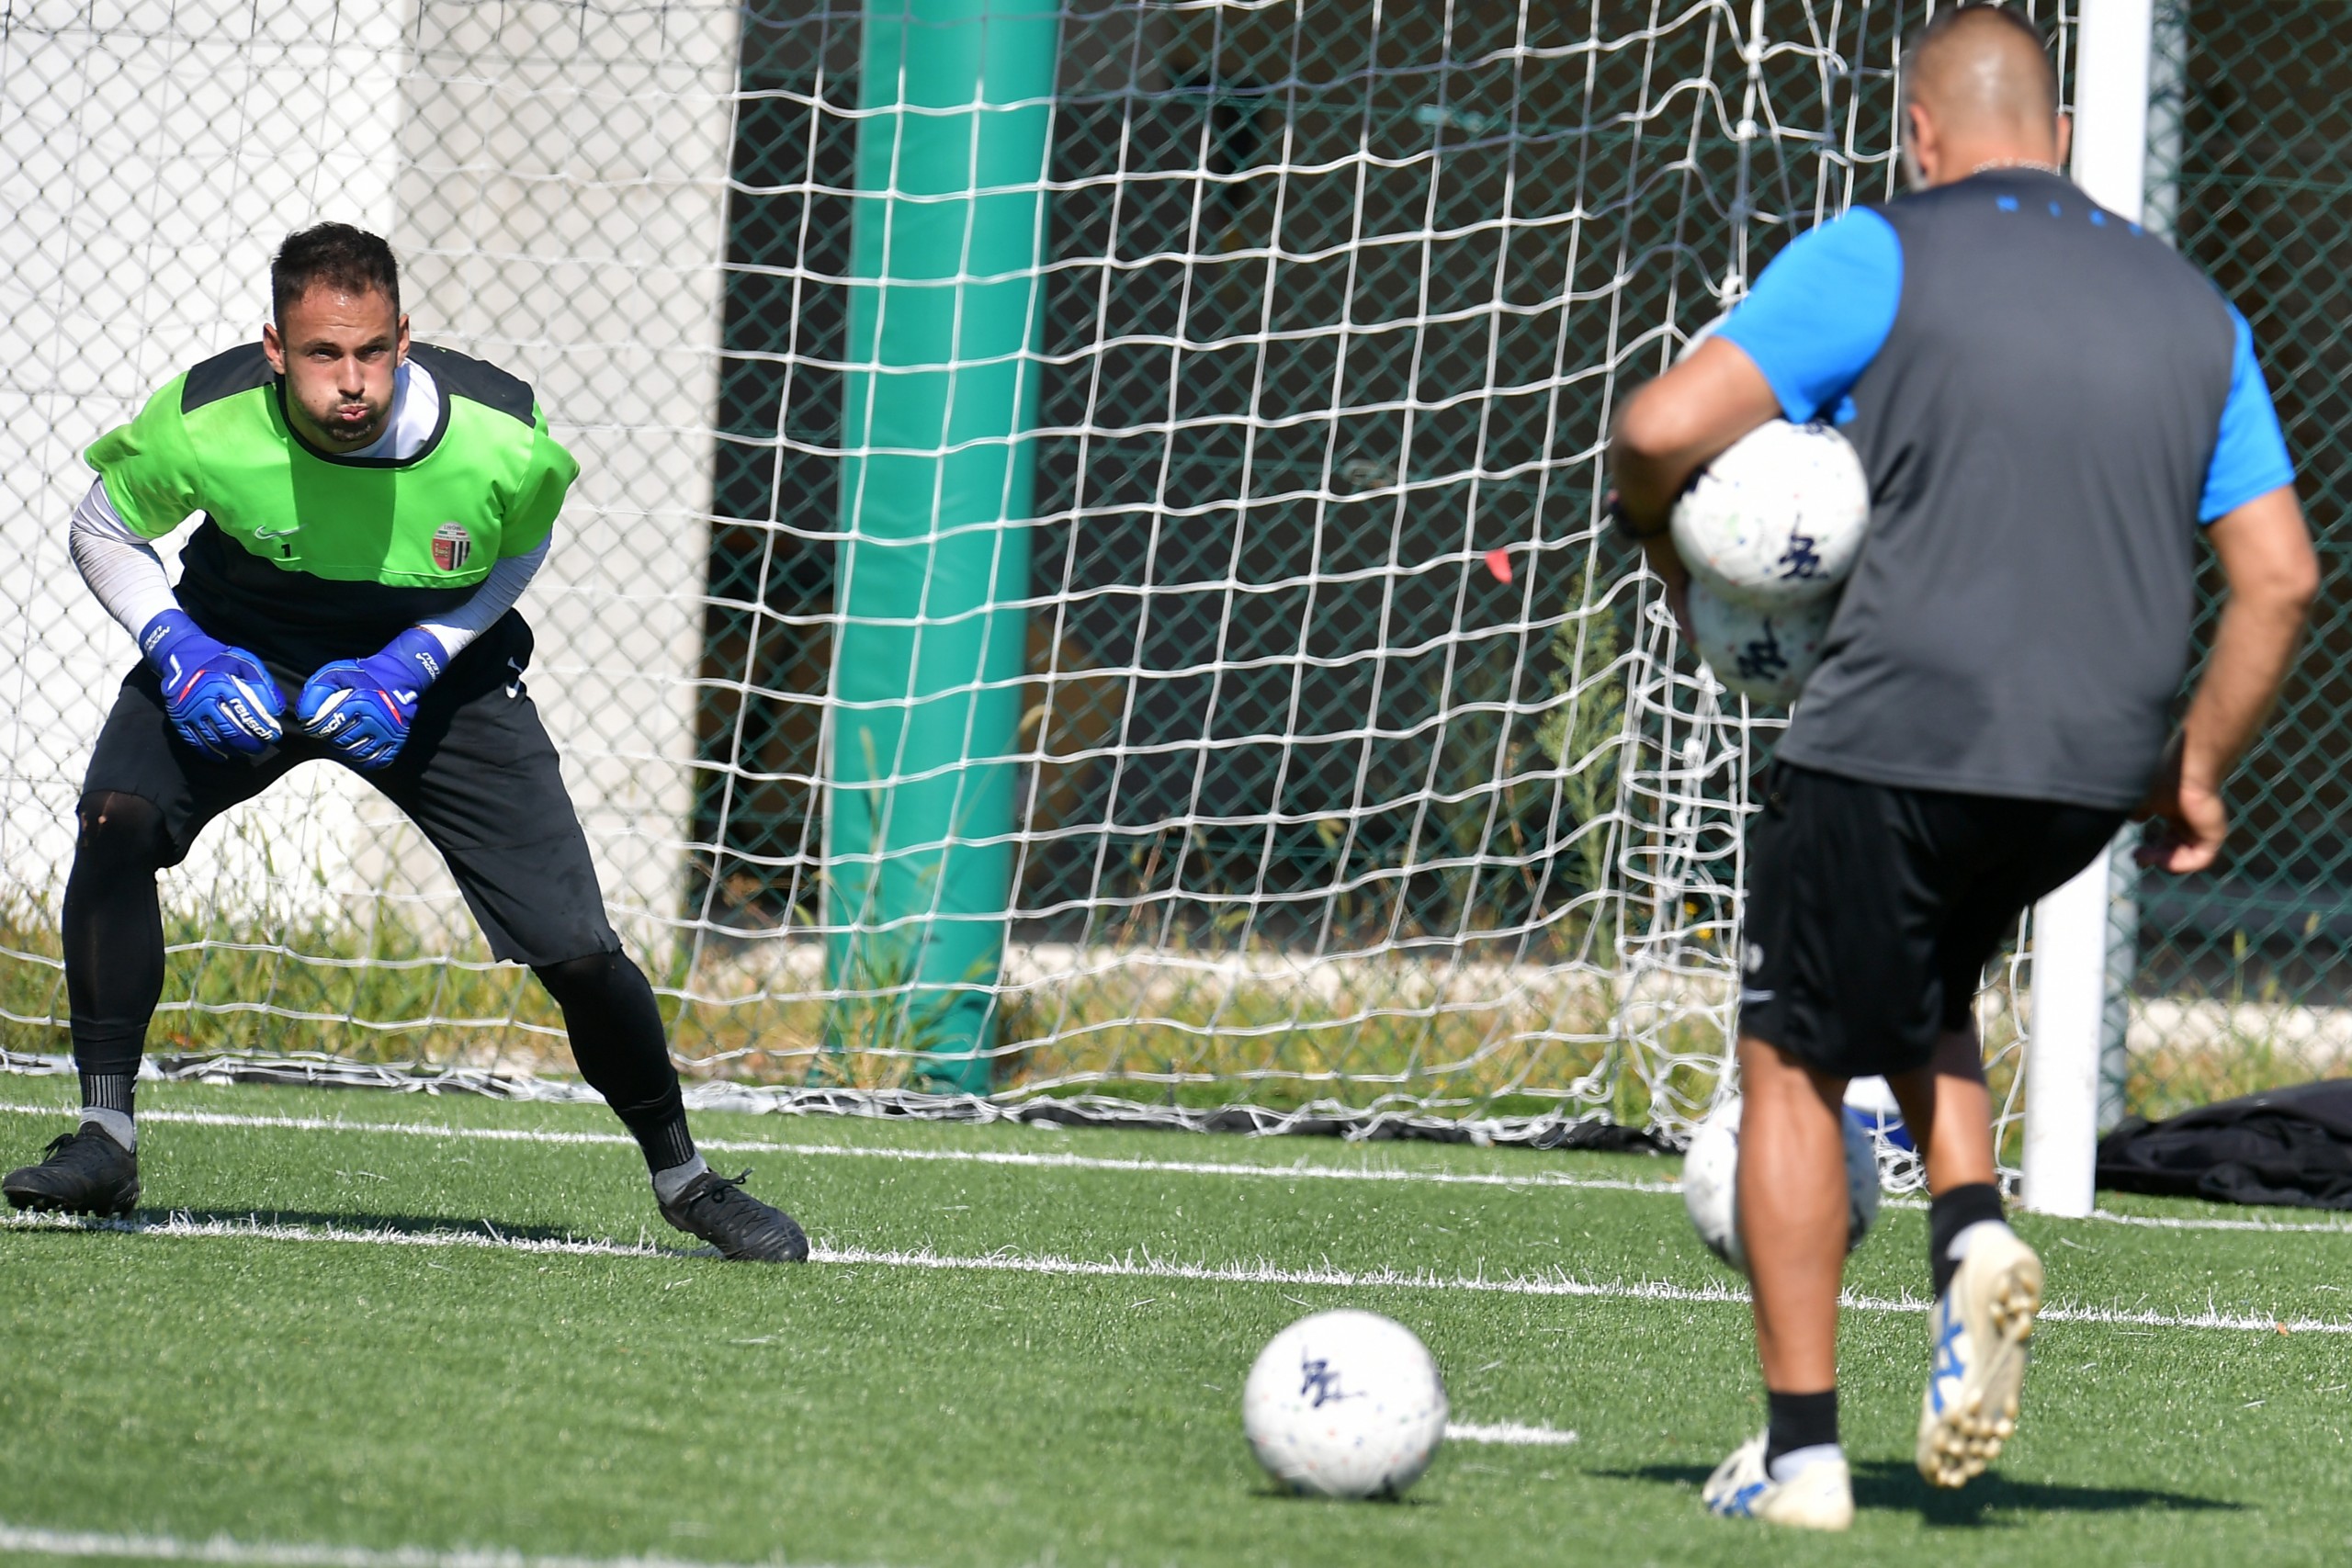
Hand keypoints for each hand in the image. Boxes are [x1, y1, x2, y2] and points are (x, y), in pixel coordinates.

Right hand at [138, 609, 284, 760]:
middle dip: (251, 744)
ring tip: (247, 751)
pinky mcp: (178, 719)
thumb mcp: (244, 662)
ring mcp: (189, 712)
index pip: (247, 714)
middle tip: (261, 747)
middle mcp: (204, 700)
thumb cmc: (219, 660)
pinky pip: (196, 743)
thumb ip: (263, 683)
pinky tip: (224, 755)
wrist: (181, 655)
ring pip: (215, 740)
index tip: (274, 735)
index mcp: (222, 685)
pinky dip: (211, 753)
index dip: (263, 729)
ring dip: (234, 750)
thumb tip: (276, 709)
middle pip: (232, 732)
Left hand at [295, 627, 446, 769]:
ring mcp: (387, 732)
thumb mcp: (334, 673)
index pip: (325, 727)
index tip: (315, 726)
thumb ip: (316, 692)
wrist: (398, 676)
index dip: (314, 729)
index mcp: (358, 702)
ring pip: (357, 753)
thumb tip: (305, 716)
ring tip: (346, 736)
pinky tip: (360, 747)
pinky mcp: (397, 741)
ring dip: (347, 748)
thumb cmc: (364, 675)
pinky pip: (377, 760)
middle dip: (332, 737)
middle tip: (334, 728)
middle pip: (341, 741)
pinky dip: (366, 759)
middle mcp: (374, 719)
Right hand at [2133, 737, 2226, 874]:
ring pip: (2187, 857)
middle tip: (2138, 856)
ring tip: (2146, 856)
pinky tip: (2160, 859)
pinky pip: (2200, 860)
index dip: (2152, 851)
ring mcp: (2205, 829)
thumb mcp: (2142, 799)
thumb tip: (2135, 819)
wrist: (2185, 770)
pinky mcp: (2215, 835)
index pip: (2168, 839)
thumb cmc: (2162, 778)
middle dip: (2156, 858)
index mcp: (2178, 813)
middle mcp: (2192, 822)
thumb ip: (2138, 812)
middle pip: (2177, 851)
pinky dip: (2179, 864)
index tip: (2136, 852)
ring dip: (2163, 862)